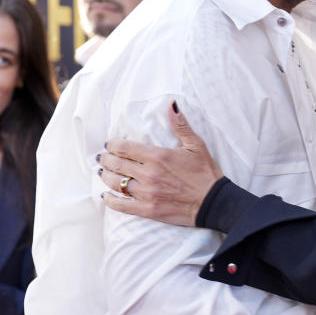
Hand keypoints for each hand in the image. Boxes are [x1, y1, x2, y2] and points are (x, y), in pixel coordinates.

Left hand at [101, 102, 222, 226]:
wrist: (214, 202)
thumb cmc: (205, 173)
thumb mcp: (196, 145)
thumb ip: (180, 125)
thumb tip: (171, 105)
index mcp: (157, 156)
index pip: (124, 147)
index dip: (112, 145)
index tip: (109, 145)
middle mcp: (148, 174)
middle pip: (116, 164)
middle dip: (106, 159)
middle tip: (102, 157)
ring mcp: (146, 193)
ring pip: (115, 183)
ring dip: (106, 176)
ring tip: (103, 172)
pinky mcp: (147, 209)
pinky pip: (121, 205)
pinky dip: (110, 201)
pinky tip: (106, 196)